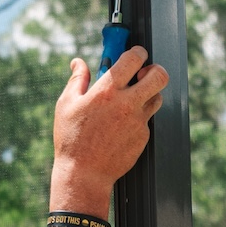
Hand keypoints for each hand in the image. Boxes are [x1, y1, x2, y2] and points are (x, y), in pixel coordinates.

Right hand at [49, 46, 164, 209]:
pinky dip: (138, 118)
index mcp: (107, 91)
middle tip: (143, 74)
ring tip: (131, 99)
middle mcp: (127, 104)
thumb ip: (76, 80)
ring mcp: (138, 121)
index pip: (134, 58)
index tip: (135, 54)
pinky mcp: (143, 137)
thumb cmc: (71, 140)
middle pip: (159, 75)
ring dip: (148, 93)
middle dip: (155, 69)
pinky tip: (121, 125)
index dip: (138, 52)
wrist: (84, 174)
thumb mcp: (67, 105)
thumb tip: (78, 63)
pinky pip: (147, 120)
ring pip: (157, 97)